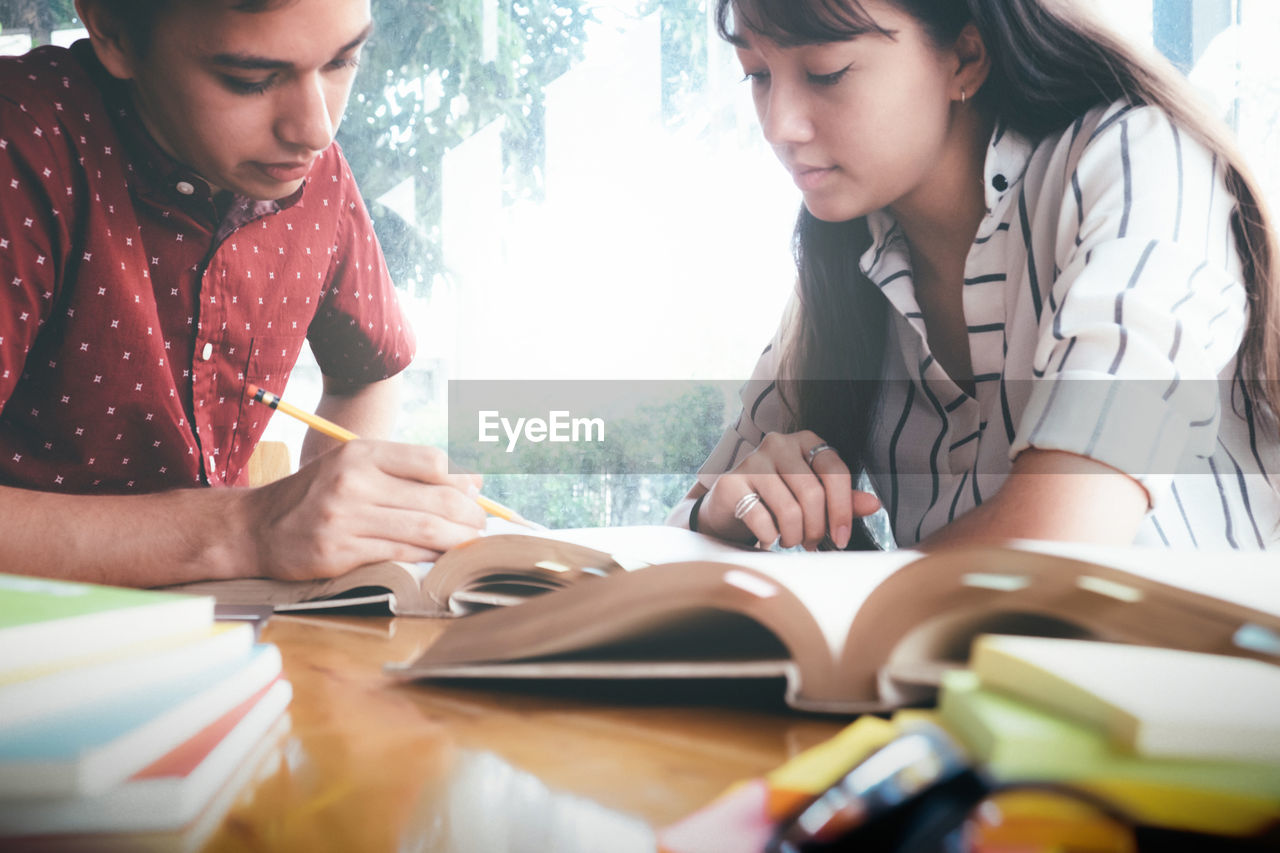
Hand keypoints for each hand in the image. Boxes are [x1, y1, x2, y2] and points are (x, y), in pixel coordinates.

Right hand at [243, 440, 485, 579]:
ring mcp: (345, 518)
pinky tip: (440, 557)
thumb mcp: (356, 467)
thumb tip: (473, 482)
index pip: (432, 461)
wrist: (256, 527)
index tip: (475, 495)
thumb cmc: (319, 494)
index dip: (462, 480)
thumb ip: (409, 471)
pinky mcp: (339, 552)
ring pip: (424, 530)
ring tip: (470, 542)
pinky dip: (428, 557)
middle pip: (436, 498)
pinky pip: (400, 555)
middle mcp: (353, 481)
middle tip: (482, 525)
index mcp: (361, 453)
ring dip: (457, 539)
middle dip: (470, 515)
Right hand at [697, 431, 880, 549]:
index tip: (842, 538)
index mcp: (805, 441)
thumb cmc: (777, 500)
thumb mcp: (813, 497)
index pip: (835, 470)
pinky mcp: (731, 483)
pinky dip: (770, 538)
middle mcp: (778, 443)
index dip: (843, 509)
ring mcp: (752, 460)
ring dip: (793, 536)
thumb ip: (842, 500)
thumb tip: (874, 504)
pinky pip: (762, 520)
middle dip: (816, 528)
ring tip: (790, 541)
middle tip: (811, 544)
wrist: (728, 506)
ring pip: (789, 510)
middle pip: (813, 492)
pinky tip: (767, 538)